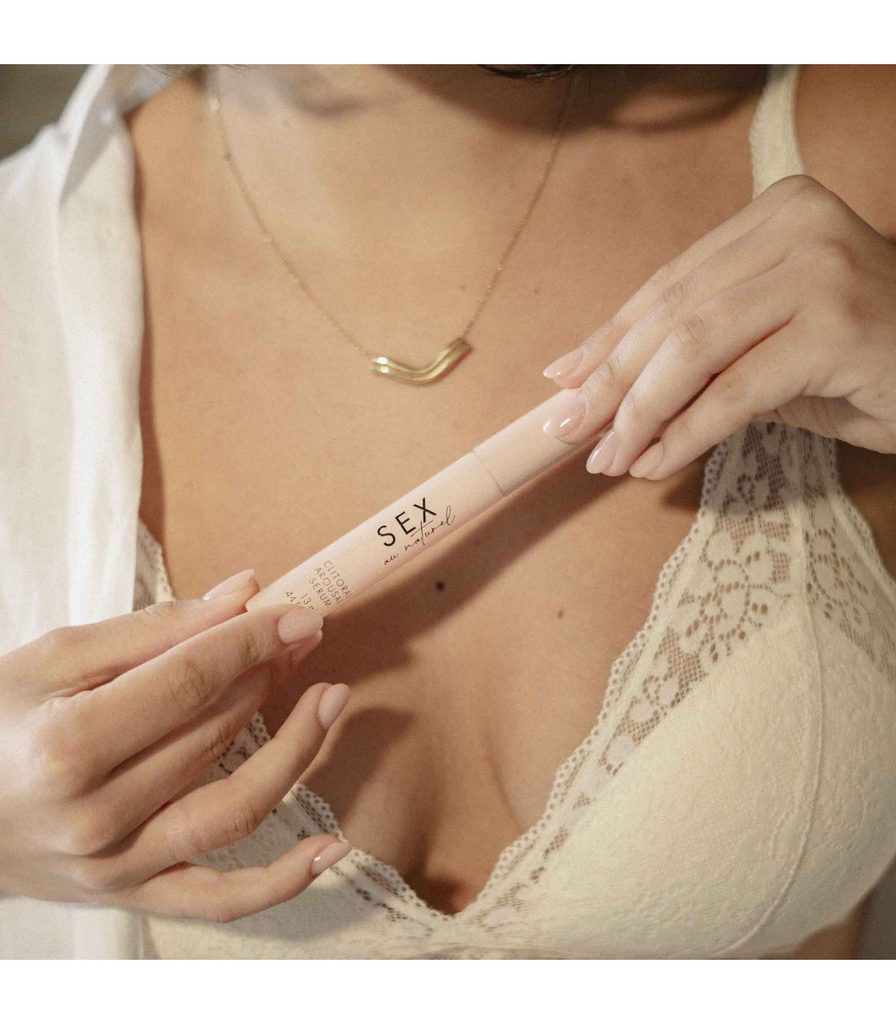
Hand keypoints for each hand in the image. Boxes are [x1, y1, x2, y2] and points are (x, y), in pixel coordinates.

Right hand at [0, 571, 351, 923]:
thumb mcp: (52, 659)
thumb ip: (153, 628)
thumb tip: (244, 593)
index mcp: (66, 746)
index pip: (188, 682)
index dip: (252, 641)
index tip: (297, 612)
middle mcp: (94, 816)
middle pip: (212, 734)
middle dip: (269, 675)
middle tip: (302, 636)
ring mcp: (115, 866)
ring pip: (232, 809)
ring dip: (296, 751)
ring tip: (331, 699)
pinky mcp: (129, 894)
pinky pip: (217, 901)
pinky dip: (280, 881)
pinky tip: (330, 848)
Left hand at [540, 175, 895, 478]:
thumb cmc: (864, 359)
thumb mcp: (770, 346)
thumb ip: (699, 356)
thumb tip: (604, 394)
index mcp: (773, 215)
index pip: (668, 284)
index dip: (608, 339)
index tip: (563, 382)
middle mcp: (796, 225)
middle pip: (671, 313)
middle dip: (611, 381)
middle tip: (571, 432)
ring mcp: (820, 268)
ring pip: (692, 347)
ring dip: (639, 412)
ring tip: (611, 458)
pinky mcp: (837, 325)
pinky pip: (736, 389)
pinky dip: (686, 432)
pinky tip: (656, 462)